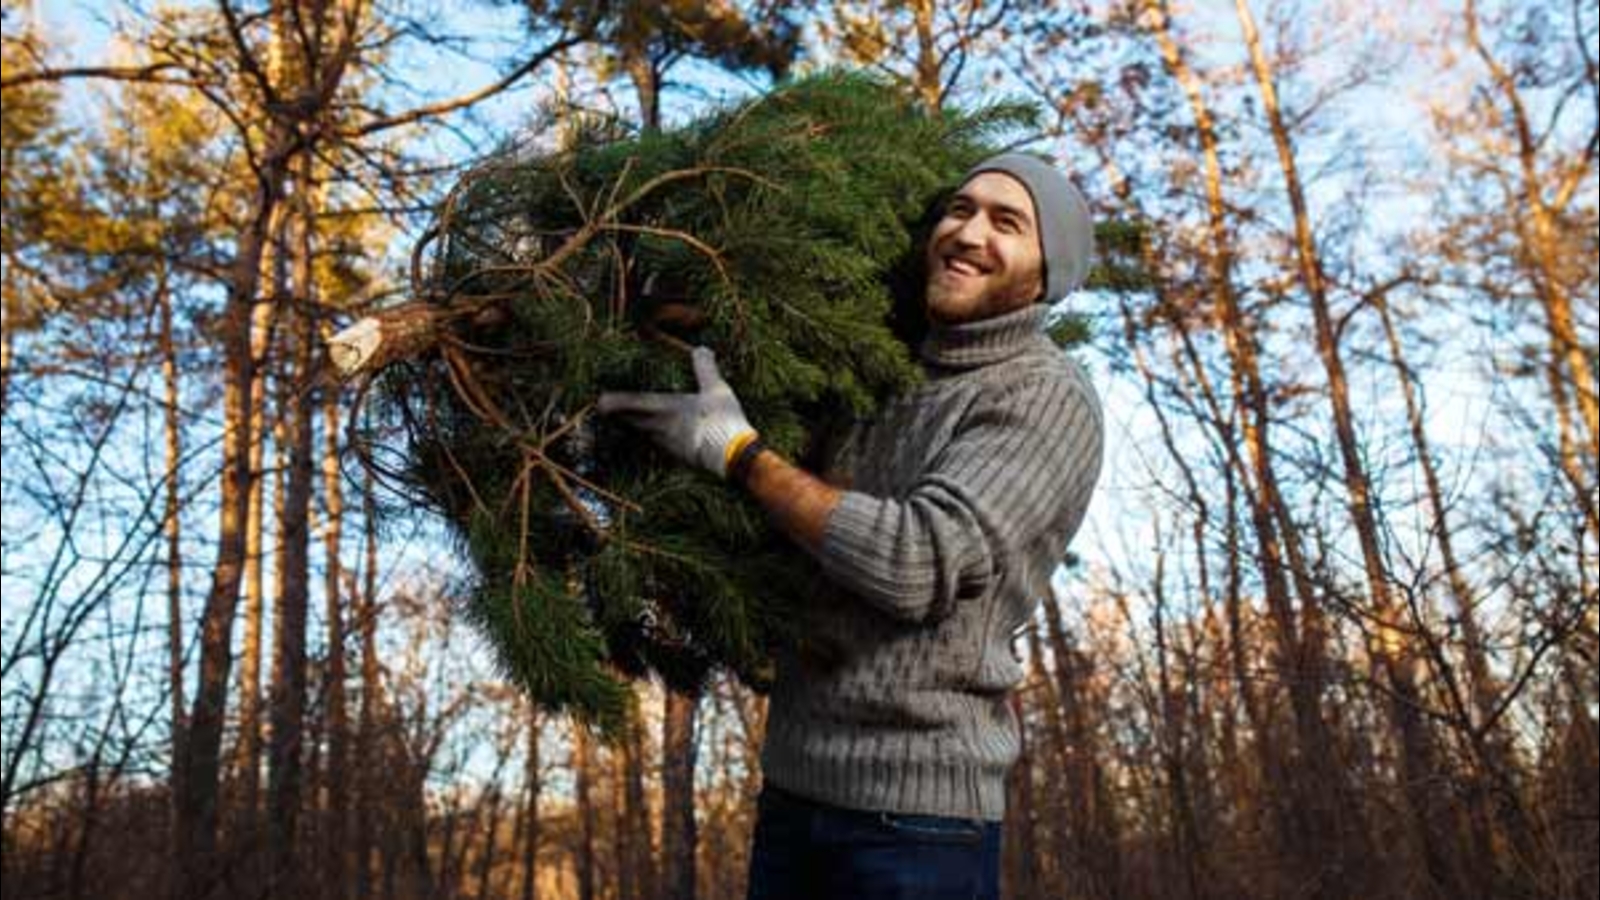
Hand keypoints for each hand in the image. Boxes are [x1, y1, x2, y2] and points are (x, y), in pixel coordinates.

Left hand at [597, 346, 756, 478]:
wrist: (734, 457)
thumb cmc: (723, 420)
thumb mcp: (717, 389)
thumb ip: (706, 368)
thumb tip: (701, 348)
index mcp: (663, 408)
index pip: (627, 403)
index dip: (610, 402)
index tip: (599, 399)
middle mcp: (658, 427)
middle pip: (629, 421)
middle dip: (619, 415)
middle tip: (612, 408)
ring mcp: (666, 445)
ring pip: (642, 434)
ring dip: (636, 427)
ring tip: (636, 419)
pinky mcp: (677, 458)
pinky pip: (658, 446)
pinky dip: (654, 439)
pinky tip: (663, 436)